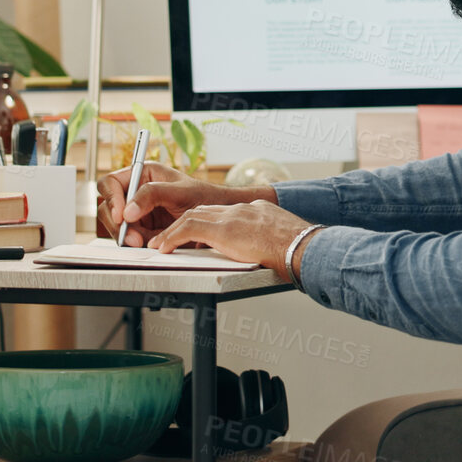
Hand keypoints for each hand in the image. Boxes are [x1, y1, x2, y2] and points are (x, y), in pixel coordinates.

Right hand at [93, 161, 271, 246]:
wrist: (218, 215)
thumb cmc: (203, 195)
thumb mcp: (179, 191)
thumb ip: (152, 195)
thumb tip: (127, 210)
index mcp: (141, 174)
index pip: (110, 183)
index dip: (111, 198)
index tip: (121, 214)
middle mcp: (135, 192)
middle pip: (107, 207)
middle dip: (116, 223)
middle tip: (133, 236)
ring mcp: (137, 213)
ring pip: (115, 225)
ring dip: (125, 236)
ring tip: (142, 242)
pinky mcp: (142, 230)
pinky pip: (128, 238)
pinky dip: (133, 243)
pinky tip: (146, 244)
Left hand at [149, 200, 315, 275]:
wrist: (301, 245)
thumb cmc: (299, 248)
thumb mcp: (285, 238)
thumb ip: (273, 239)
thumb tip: (273, 252)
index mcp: (256, 210)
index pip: (223, 212)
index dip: (206, 221)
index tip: (196, 232)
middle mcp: (241, 209)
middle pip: (203, 211)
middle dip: (183, 224)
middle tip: (169, 237)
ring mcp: (231, 217)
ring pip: (191, 217)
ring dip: (173, 232)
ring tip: (161, 245)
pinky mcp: (222, 229)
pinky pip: (188, 229)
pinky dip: (173, 238)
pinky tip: (165, 249)